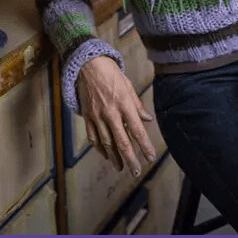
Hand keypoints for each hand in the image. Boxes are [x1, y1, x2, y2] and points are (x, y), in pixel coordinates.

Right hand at [77, 55, 156, 177]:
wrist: (87, 65)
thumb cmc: (111, 74)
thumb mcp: (128, 86)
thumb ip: (137, 105)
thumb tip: (147, 120)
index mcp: (124, 104)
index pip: (137, 130)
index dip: (144, 146)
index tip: (150, 158)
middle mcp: (111, 113)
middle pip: (122, 141)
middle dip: (130, 159)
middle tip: (136, 172)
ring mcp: (97, 116)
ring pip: (106, 143)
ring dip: (114, 157)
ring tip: (121, 167)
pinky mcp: (87, 116)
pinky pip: (93, 137)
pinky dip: (99, 148)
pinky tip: (105, 155)